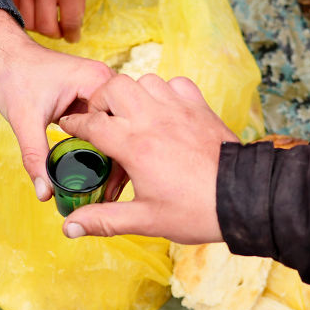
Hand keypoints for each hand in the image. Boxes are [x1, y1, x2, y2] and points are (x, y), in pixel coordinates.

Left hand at [0, 10, 113, 200]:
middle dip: (120, 160)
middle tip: (111, 194)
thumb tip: (44, 192)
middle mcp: (106, 81)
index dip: (118, 159)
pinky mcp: (92, 96)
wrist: (4, 53)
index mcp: (98, 80)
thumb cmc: (13, 75)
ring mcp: (101, 88)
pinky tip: (98, 169)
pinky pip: (105, 124)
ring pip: (117, 128)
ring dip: (113, 153)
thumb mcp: (24, 120)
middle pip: (125, 127)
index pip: (122, 125)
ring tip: (108, 187)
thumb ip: (35, 156)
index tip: (111, 189)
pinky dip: (101, 144)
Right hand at [7, 0, 88, 42]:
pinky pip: (15, 4)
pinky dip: (24, 10)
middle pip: (46, 29)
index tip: (73, 37)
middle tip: (59, 29)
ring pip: (28, 21)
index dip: (73, 35)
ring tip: (46, 20)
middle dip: (55, 34)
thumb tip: (72, 22)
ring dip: (38, 26)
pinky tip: (33, 6)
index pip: (70, 24)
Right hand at [57, 74, 239, 243]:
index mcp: (135, 145)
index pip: (92, 124)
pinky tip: (164, 111)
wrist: (242, 198)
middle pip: (113, 87)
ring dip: (133, 94)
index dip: (74, 124)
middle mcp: (153, 119)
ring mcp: (178, 109)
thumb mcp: (145, 220)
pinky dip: (165, 91)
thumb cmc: (195, 211)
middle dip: (101, 101)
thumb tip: (70, 228)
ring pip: (144, 81)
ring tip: (132, 116)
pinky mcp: (199, 107)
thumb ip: (104, 220)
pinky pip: (176, 83)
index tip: (67, 126)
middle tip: (102, 121)